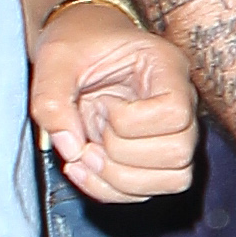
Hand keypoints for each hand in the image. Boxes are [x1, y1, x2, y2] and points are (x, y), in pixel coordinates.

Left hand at [31, 5, 199, 203]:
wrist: (83, 46)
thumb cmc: (78, 43)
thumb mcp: (55, 57)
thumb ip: (52, 98)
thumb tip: (71, 147)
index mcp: (167, 69)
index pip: (174, 113)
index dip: (131, 121)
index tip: (102, 103)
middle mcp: (183, 103)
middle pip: (180, 153)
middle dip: (122, 153)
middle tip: (91, 132)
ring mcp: (174, 134)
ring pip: (174, 180)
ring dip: (119, 178)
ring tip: (86, 153)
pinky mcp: (156, 158)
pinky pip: (149, 193)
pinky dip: (110, 190)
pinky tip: (82, 168)